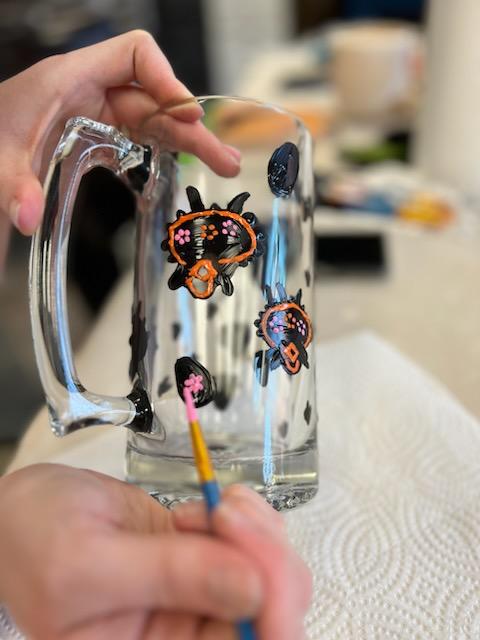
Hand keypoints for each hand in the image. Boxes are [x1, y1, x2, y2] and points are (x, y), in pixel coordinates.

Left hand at [0, 31, 240, 235]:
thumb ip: (12, 186)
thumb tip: (25, 216)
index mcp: (70, 79)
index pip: (135, 54)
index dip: (166, 78)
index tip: (186, 115)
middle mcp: (92, 92)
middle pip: (156, 98)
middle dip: (191, 127)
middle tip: (223, 159)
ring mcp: (100, 114)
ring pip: (155, 120)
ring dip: (189, 142)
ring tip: (221, 164)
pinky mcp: (101, 136)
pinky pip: (142, 137)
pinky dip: (166, 151)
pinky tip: (186, 168)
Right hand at [0, 464, 310, 638]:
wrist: (27, 509)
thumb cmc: (34, 539)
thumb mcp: (85, 562)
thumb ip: (166, 576)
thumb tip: (251, 587)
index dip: (272, 614)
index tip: (255, 559)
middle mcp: (184, 638)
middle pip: (270, 618)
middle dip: (264, 557)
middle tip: (227, 511)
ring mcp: (199, 597)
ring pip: (269, 575)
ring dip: (252, 529)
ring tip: (207, 505)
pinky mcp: (204, 558)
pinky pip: (253, 543)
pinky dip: (244, 513)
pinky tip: (211, 503)